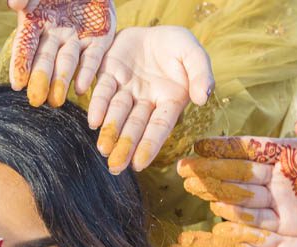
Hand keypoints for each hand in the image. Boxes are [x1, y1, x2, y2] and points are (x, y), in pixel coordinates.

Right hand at [8, 0, 115, 104]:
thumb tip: (15, 4)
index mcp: (36, 23)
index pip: (25, 47)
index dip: (21, 64)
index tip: (17, 84)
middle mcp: (54, 36)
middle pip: (45, 60)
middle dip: (41, 79)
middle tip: (36, 100)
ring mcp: (76, 40)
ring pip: (67, 63)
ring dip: (61, 82)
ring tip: (57, 101)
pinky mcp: (98, 41)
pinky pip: (92, 58)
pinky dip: (87, 72)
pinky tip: (82, 88)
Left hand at [90, 26, 213, 172]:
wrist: (152, 28)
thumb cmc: (177, 45)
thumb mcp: (193, 53)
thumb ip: (201, 73)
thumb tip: (203, 98)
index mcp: (169, 100)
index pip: (159, 127)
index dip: (149, 145)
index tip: (139, 164)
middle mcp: (146, 100)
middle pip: (135, 126)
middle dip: (125, 147)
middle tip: (115, 168)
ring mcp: (126, 89)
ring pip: (117, 113)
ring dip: (110, 131)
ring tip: (103, 149)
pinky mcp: (109, 74)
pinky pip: (103, 91)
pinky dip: (97, 106)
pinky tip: (93, 120)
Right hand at [181, 120, 296, 245]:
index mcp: (286, 154)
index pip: (250, 148)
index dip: (226, 146)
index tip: (200, 145)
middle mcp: (275, 176)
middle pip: (237, 172)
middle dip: (209, 169)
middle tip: (182, 168)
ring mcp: (276, 200)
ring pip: (240, 194)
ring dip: (215, 190)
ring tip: (191, 186)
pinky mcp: (281, 224)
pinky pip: (256, 219)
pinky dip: (238, 215)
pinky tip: (218, 208)